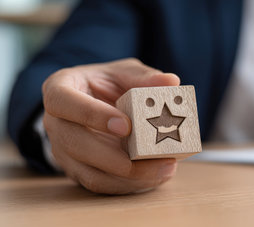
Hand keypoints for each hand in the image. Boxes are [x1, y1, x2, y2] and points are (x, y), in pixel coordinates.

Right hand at [42, 58, 179, 193]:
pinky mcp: (79, 171)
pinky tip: (155, 176)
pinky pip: (102, 184)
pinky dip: (130, 184)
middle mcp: (56, 123)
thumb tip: (171, 82)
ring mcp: (64, 151)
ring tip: (163, 169)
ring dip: (128, 177)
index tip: (126, 126)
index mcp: (60, 90)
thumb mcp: (124, 72)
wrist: (96, 104)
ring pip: (89, 172)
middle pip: (75, 144)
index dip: (92, 115)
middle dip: (114, 157)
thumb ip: (145, 77)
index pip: (63, 102)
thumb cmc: (107, 84)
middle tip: (150, 157)